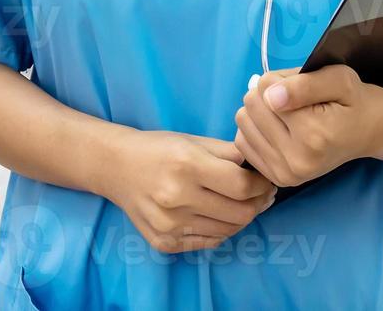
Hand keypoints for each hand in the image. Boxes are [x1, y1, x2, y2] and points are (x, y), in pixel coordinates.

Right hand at [99, 129, 276, 253]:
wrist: (116, 166)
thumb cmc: (160, 148)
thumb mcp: (195, 140)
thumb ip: (230, 152)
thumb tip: (261, 166)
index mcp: (187, 166)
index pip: (243, 186)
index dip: (263, 185)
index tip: (267, 179)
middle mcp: (178, 198)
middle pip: (239, 213)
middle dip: (260, 203)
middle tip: (264, 193)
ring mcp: (169, 225)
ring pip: (227, 231)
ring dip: (244, 218)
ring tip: (248, 204)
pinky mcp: (164, 242)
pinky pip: (209, 242)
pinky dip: (223, 230)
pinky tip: (224, 215)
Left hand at [233, 65, 382, 187]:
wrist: (369, 131)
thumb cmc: (354, 100)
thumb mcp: (339, 78)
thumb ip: (303, 84)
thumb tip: (269, 96)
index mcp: (313, 134)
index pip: (265, 90)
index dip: (282, 80)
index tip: (303, 87)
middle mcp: (297, 160)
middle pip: (251, 106)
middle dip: (269, 95)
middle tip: (297, 100)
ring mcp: (286, 174)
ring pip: (243, 123)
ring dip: (261, 112)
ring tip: (290, 115)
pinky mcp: (277, 179)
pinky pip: (243, 143)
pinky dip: (257, 130)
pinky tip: (280, 129)